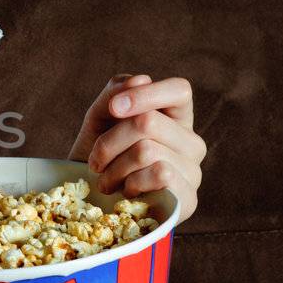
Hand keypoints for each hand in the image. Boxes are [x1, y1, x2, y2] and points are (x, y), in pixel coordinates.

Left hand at [67, 73, 206, 222]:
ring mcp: (193, 171)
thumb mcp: (99, 119)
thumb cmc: (98, 157)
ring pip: (147, 151)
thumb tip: (142, 78)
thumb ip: (115, 93)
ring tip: (105, 181)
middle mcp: (190, 142)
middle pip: (148, 122)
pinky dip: (131, 183)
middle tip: (95, 162)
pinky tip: (126, 193)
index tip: (113, 109)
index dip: (145, 94)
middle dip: (109, 142)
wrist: (90, 205)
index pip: (179, 90)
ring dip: (113, 168)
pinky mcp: (189, 199)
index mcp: (175, 117)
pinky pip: (160, 175)